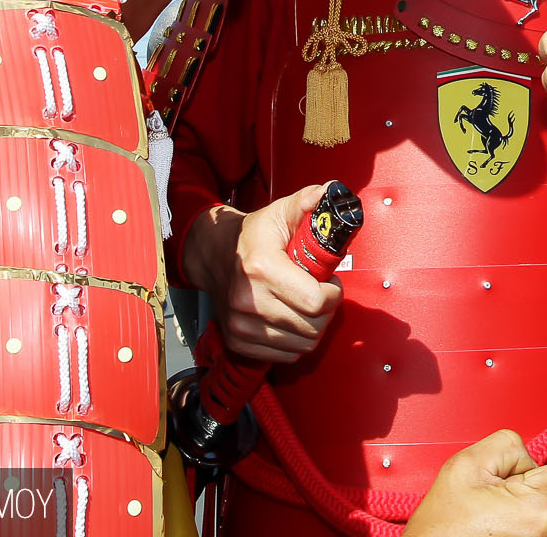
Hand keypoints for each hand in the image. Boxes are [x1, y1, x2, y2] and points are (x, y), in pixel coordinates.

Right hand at [181, 184, 341, 364]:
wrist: (213, 255)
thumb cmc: (253, 235)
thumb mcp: (279, 213)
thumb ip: (307, 202)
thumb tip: (331, 191)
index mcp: (262, 268)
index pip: (315, 300)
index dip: (333, 293)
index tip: (331, 281)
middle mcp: (248, 301)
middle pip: (312, 326)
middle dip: (327, 310)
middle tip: (322, 293)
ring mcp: (241, 325)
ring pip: (302, 345)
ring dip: (313, 327)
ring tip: (307, 305)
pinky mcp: (238, 342)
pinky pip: (285, 355)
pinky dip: (296, 341)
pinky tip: (292, 319)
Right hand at [406, 430, 546, 536]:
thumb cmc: (444, 527)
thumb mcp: (470, 462)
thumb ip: (509, 444)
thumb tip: (528, 457)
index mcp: (542, 511)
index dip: (526, 475)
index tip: (505, 489)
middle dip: (532, 496)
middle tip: (496, 506)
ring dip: (532, 518)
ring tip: (497, 523)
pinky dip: (530, 533)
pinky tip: (504, 534)